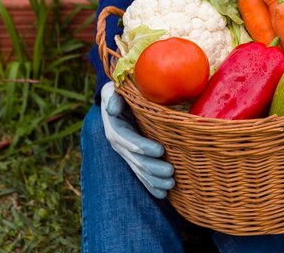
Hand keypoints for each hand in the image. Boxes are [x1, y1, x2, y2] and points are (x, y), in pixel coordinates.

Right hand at [100, 82, 174, 198]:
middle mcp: (120, 144)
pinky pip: (141, 175)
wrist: (118, 102)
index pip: (128, 140)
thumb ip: (112, 96)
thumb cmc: (121, 92)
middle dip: (153, 168)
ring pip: (140, 170)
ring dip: (154, 180)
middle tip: (171, 172)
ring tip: (171, 184)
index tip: (159, 150)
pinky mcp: (134, 159)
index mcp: (115, 128)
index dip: (143, 146)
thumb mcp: (113, 90)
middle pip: (136, 160)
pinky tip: (163, 195)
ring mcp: (127, 154)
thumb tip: (113, 109)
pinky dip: (151, 185)